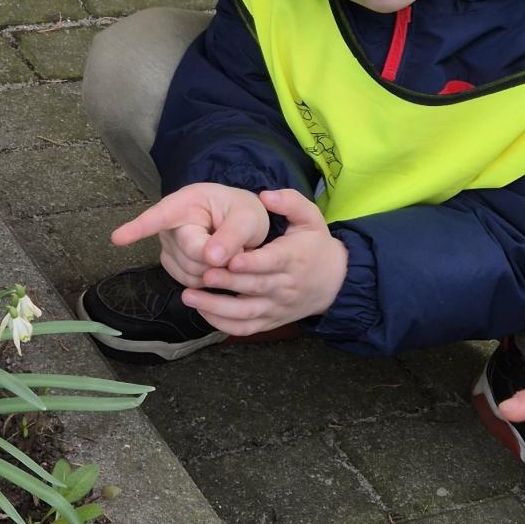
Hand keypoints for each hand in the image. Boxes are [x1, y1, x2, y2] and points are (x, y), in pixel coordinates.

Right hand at [111, 182, 269, 287]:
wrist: (240, 222)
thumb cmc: (242, 213)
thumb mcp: (248, 217)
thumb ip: (233, 235)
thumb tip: (211, 258)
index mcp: (187, 202)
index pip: (159, 216)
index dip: (138, 228)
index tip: (117, 238)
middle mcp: (171, 224)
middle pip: (191, 253)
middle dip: (219, 257)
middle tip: (240, 246)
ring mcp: (169, 246)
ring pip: (191, 273)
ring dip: (216, 270)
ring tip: (228, 253)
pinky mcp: (173, 265)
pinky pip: (191, 284)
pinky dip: (210, 280)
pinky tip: (217, 264)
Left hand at [181, 188, 347, 333]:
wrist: (335, 283)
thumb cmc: (316, 245)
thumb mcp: (312, 218)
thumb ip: (290, 202)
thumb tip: (265, 195)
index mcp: (294, 258)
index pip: (272, 262)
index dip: (252, 263)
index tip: (230, 259)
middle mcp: (285, 286)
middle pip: (254, 288)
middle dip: (227, 284)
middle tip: (202, 275)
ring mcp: (277, 307)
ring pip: (246, 313)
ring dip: (216, 307)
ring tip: (189, 296)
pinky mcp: (270, 321)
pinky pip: (245, 328)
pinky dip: (222, 324)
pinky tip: (201, 311)